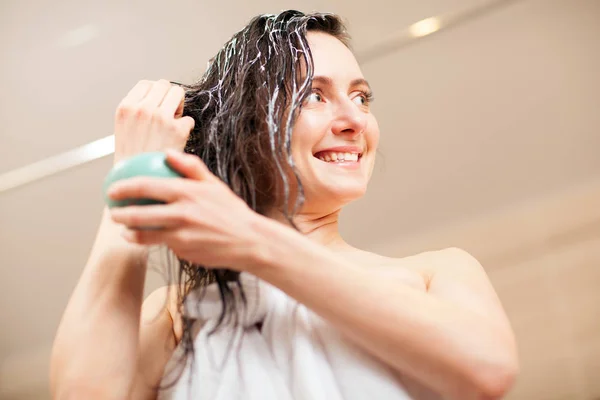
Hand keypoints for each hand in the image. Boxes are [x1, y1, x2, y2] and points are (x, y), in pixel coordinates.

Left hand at [107, 150, 262, 269]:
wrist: (248, 241)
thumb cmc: (231, 211)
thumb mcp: (214, 184)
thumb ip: (190, 167)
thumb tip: (167, 152)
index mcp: (187, 192)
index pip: (147, 185)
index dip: (125, 187)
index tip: (112, 189)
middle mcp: (182, 213)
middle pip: (140, 213)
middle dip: (120, 213)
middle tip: (112, 211)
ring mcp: (181, 234)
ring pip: (145, 233)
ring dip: (129, 231)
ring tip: (123, 229)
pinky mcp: (183, 250)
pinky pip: (162, 244)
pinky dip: (150, 241)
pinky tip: (143, 239)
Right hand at [113, 80, 194, 164]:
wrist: (137, 181)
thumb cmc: (132, 160)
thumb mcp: (125, 129)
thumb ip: (137, 112)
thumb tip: (157, 98)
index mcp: (126, 108)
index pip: (146, 84)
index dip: (154, 93)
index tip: (157, 105)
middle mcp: (142, 109)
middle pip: (163, 85)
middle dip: (168, 97)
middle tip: (167, 115)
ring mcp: (160, 117)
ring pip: (178, 92)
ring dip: (179, 106)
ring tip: (173, 123)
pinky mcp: (177, 129)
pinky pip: (188, 119)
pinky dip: (186, 129)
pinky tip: (178, 140)